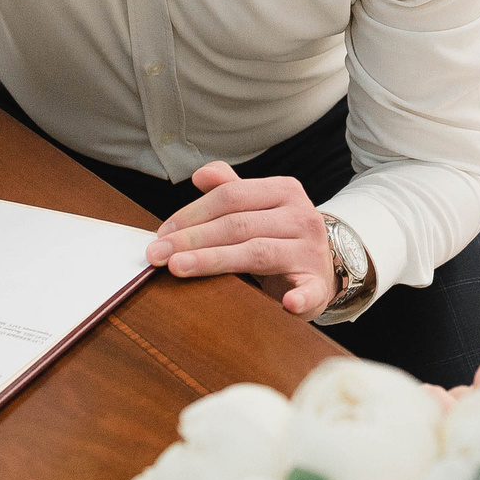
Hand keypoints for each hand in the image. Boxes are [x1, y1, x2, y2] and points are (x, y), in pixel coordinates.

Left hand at [146, 162, 336, 317]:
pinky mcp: (318, 284)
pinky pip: (309, 291)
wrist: (321, 268)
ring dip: (215, 261)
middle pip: (238, 224)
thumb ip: (230, 189)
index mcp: (284, 191)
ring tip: (179, 269)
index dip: (192, 213)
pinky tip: (287, 304)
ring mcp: (312, 251)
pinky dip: (300, 298)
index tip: (162, 233)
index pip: (231, 196)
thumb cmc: (279, 236)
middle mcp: (302, 216)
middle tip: (158, 255)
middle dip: (193, 239)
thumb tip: (200, 175)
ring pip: (257, 253)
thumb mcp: (257, 207)